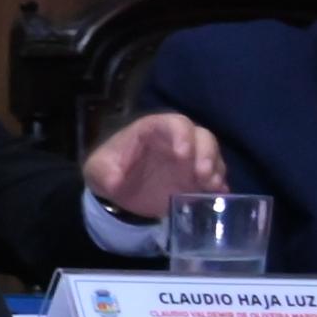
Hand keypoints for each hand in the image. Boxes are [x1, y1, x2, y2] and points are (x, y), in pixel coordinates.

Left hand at [85, 111, 224, 220]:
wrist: (118, 193)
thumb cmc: (108, 171)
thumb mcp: (97, 170)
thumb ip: (104, 171)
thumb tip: (114, 180)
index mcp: (153, 130)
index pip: (174, 123)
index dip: (182, 135)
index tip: (182, 153)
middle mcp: (177, 140)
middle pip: (202, 136)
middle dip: (206, 153)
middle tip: (203, 173)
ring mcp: (190, 158)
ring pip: (212, 155)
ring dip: (216, 169)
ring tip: (212, 185)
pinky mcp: (197, 176)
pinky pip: (215, 175)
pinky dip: (218, 183)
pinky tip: (217, 193)